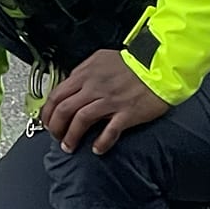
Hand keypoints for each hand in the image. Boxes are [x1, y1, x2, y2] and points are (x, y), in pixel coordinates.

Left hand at [42, 49, 169, 154]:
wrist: (161, 65)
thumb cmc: (132, 63)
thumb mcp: (101, 59)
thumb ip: (83, 72)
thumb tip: (69, 85)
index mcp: (85, 74)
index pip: (56, 95)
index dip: (48, 112)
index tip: (48, 122)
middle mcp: (94, 87)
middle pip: (64, 109)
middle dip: (55, 127)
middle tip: (56, 137)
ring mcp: (110, 100)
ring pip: (81, 120)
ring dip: (71, 137)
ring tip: (69, 147)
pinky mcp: (127, 113)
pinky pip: (109, 131)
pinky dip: (101, 142)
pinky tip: (97, 149)